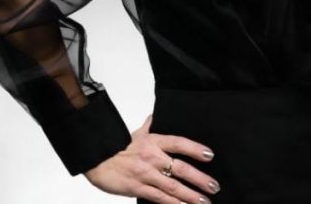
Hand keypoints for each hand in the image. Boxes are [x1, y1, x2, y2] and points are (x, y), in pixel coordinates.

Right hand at [84, 114, 220, 202]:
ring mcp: (146, 175)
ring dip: (191, 195)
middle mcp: (152, 158)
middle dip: (199, 179)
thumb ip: (149, 126)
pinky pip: (159, 198)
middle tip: (214, 186)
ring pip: (173, 187)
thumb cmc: (116, 146)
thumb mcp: (135, 133)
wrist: (96, 159)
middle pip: (180, 168)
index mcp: (153, 141)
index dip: (195, 149)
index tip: (210, 155)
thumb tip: (154, 116)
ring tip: (205, 201)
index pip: (179, 143)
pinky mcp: (138, 189)